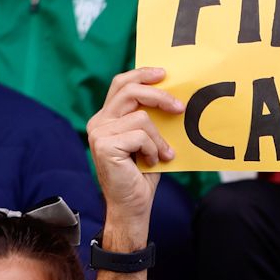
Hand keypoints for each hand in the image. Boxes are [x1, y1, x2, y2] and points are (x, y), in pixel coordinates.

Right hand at [86, 67, 181, 249]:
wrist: (133, 205)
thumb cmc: (142, 174)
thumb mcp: (149, 140)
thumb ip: (151, 119)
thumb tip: (173, 96)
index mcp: (107, 117)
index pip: (121, 84)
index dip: (141, 74)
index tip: (164, 73)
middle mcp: (99, 122)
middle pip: (130, 91)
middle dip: (159, 96)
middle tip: (180, 107)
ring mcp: (99, 133)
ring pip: (141, 117)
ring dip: (158, 138)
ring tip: (161, 155)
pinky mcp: (105, 145)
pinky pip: (140, 135)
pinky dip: (153, 150)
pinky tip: (151, 163)